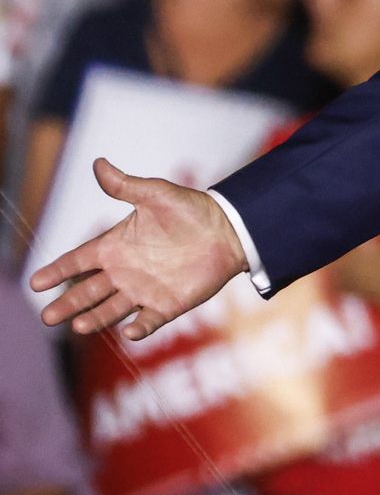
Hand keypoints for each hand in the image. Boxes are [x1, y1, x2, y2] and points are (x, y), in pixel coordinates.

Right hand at [30, 159, 246, 339]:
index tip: (35, 282)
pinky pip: (149, 320)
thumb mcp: (156, 194)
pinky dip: (139, 328)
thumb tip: (98, 163)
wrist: (229, 229)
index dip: (57, 270)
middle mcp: (124, 271)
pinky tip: (130, 332)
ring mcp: (144, 290)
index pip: (77, 261)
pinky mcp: (168, 304)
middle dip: (67, 303)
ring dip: (96, 318)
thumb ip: (126, 186)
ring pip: (111, 309)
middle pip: (87, 291)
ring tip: (78, 326)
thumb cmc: (190, 209)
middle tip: (48, 317)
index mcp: (115, 246)